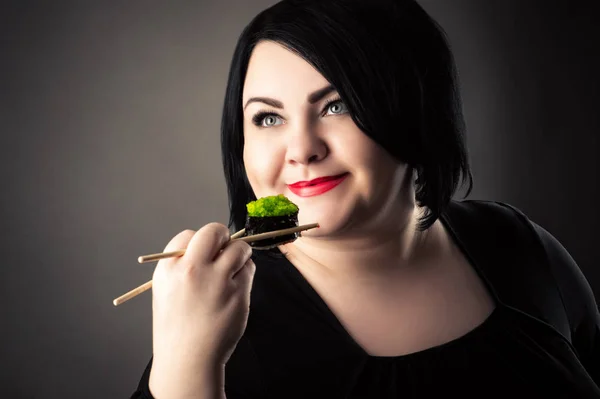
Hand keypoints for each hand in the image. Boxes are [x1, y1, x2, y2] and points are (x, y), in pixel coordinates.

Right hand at [149, 223, 255, 395]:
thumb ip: (183, 264)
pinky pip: (249, 268)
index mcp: (169, 269)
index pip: (187, 235)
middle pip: (214, 232)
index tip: (203, 254)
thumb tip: (211, 245)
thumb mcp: (166, 289)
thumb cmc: (178, 324)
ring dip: (240, 253)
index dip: (198, 242)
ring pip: (238, 248)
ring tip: (233, 269)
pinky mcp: (238, 293)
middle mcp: (192, 270)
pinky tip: (236, 287)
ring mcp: (216, 281)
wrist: (188, 358)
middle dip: (222, 235)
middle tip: (225, 248)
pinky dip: (246, 272)